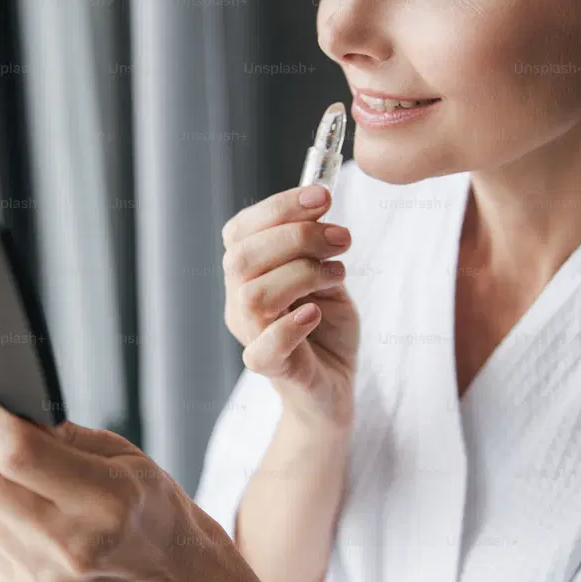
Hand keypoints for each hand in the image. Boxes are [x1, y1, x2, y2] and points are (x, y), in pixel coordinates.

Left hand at [0, 379, 214, 581]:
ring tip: (25, 486)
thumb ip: (60, 435)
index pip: (16, 452)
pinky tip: (32, 519)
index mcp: (106, 498)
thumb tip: (1, 415)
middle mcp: (73, 543)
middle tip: (0, 440)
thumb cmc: (146, 502)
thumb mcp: (121, 454)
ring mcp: (49, 575)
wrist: (170, 572)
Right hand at [222, 184, 359, 430]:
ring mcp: (251, 335)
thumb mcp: (325, 276)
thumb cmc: (326, 328)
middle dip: (296, 237)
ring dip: (302, 275)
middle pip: (242, 258)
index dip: (279, 206)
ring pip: (253, 296)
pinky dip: (289, 327)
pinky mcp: (272, 369)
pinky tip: (316, 313)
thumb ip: (317, 246)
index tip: (324, 196)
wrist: (334, 385)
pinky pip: (262, 349)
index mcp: (247, 273)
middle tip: (341, 239)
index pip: (241, 230)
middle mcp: (239, 301)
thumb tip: (321, 202)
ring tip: (338, 275)